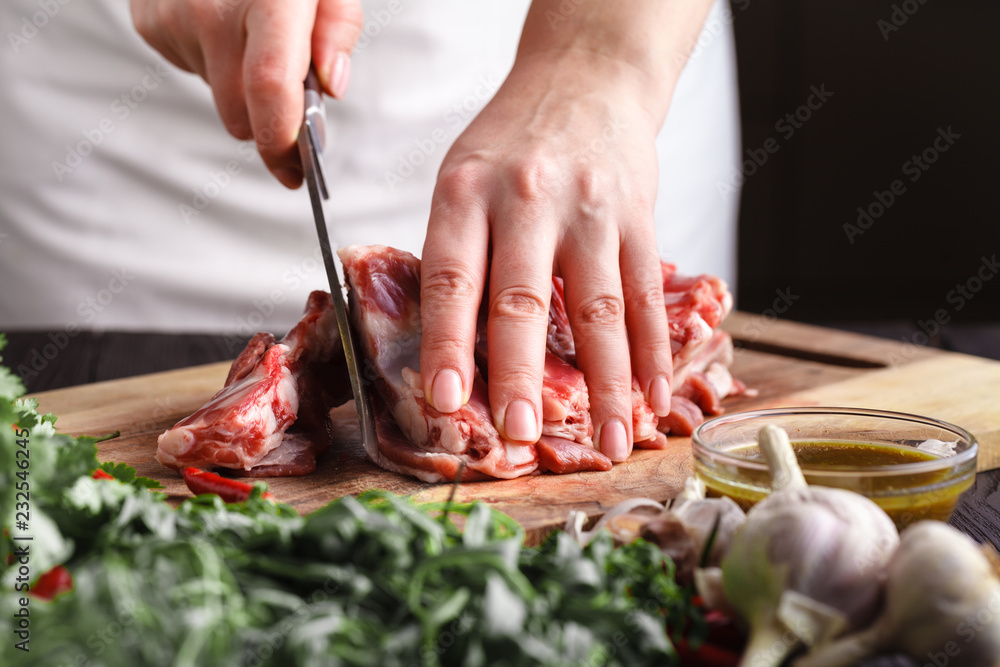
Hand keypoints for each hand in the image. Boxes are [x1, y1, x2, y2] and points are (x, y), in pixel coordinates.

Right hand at [130, 0, 362, 186]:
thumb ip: (338, 28)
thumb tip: (330, 87)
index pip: (270, 85)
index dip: (284, 140)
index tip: (298, 171)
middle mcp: (211, 10)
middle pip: (241, 114)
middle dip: (270, 122)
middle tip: (293, 103)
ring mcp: (173, 18)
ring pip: (218, 97)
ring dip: (241, 85)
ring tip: (251, 34)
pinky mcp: (149, 24)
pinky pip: (194, 72)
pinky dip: (215, 62)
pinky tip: (222, 25)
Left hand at [418, 49, 674, 461]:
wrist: (584, 79)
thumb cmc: (511, 142)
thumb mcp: (461, 178)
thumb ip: (458, 254)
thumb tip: (451, 351)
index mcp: (465, 192)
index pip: (451, 279)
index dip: (446, 344)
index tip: (447, 401)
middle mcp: (527, 199)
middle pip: (523, 300)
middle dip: (522, 376)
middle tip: (520, 434)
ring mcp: (589, 209)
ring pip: (599, 311)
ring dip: (606, 387)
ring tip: (610, 443)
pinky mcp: (638, 218)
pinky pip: (646, 296)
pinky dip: (653, 353)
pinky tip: (653, 397)